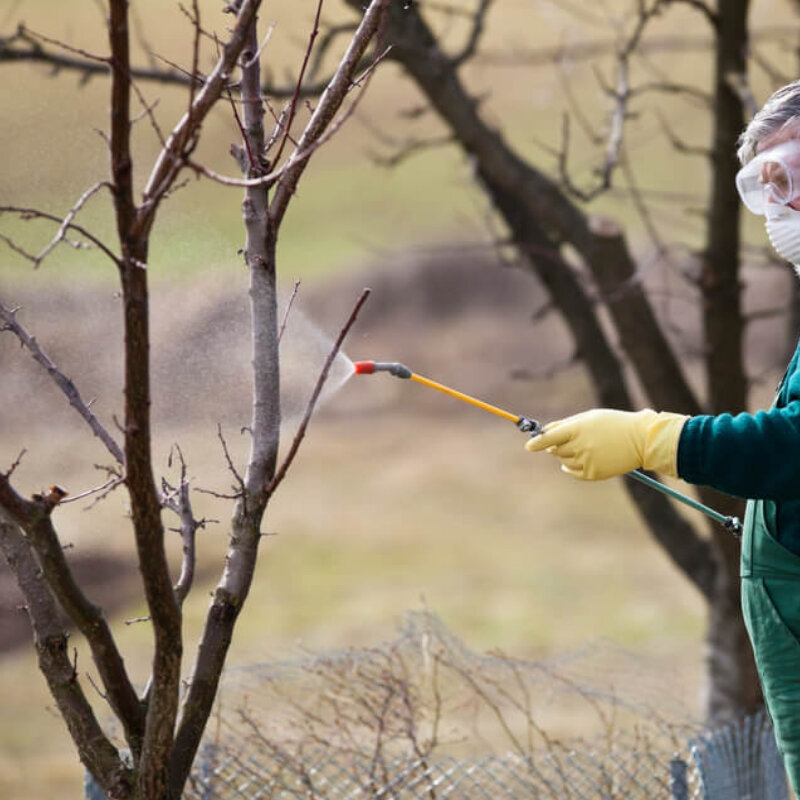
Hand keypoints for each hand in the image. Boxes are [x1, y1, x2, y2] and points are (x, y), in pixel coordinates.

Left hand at [524, 408, 686, 479]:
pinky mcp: (594, 474)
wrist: (640, 439)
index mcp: (578, 429)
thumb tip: (544, 433)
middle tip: (569, 440)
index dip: (537, 442)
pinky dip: (569, 469)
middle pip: (555, 450)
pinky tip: (575, 462)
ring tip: (583, 447)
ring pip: (563, 461)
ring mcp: (587, 461)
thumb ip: (565, 425)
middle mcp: (581, 446)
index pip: (550, 437)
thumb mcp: (589, 417)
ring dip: (566, 455)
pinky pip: (573, 473)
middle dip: (556, 446)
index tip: (528, 446)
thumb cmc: (612, 424)